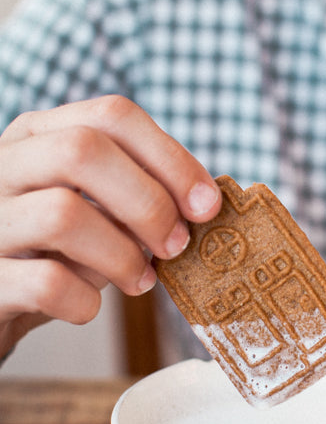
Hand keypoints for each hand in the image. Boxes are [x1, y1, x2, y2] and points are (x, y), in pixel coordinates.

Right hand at [0, 96, 220, 356]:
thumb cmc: (48, 251)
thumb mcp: (88, 209)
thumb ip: (132, 194)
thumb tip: (203, 204)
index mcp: (37, 135)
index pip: (112, 115)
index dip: (171, 158)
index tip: (207, 205)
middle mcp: (0, 165)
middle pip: (83, 150)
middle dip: (148, 202)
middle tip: (176, 245)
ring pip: (62, 214)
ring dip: (122, 254)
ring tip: (140, 280)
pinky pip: (45, 282)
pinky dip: (84, 301)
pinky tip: (88, 308)